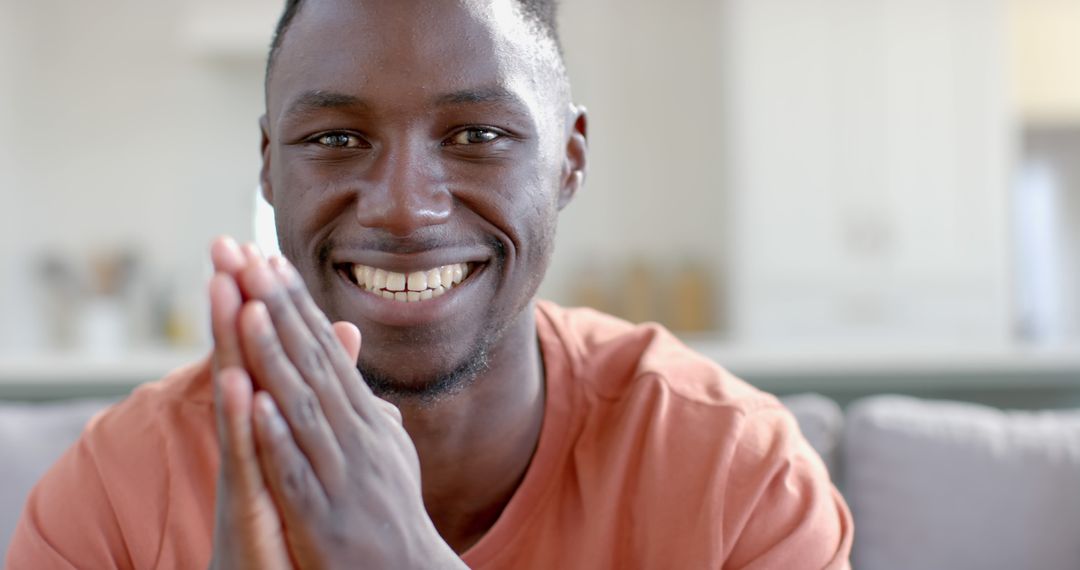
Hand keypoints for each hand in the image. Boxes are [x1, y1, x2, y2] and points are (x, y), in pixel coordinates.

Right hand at [207, 238, 291, 569]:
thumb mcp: (313, 441)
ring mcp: (247, 469)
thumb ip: (324, 386)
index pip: (267, 349)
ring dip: (234, 346)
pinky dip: (245, 424)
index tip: (254, 246)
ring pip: (238, 400)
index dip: (261, 300)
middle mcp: (252, 438)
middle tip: (224, 246)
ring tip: (228, 294)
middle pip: (242, 358)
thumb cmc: (296, 513)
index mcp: (272, 421)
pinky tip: (242, 388)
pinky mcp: (250, 504)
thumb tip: (345, 336)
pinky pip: (247, 459)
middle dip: (236, 303)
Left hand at [233, 252, 464, 568]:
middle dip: (277, 307)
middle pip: (311, 362)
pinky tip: (257, 405)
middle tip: (247, 255)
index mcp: (364, 419)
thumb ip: (370, 412)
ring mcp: (340, 474)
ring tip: (248, 309)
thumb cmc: (391, 516)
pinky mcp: (323, 517)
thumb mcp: (386, 454)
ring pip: (302, 406)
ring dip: (275, 356)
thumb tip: (362, 379)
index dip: (294, 304)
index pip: (324, 350)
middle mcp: (356, 436)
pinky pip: (297, 472)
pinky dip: (278, 438)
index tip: (267, 258)